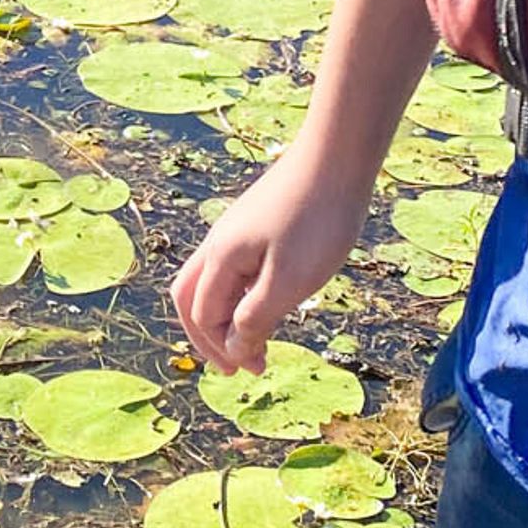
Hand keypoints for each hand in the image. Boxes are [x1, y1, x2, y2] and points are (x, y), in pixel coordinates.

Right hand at [170, 143, 372, 373]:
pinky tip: (270, 297)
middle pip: (191, 297)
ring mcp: (235, 229)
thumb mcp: (288, 282)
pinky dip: (241, 292)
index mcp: (220, 260)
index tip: (254, 370)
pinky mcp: (255, 221)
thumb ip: (255, 319)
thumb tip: (233, 349)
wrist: (336, 157)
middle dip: (209, 335)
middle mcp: (218, 243)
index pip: (204, 316)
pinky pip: (234, 265)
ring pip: (212, 280)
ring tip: (254, 337)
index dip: (223, 348)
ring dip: (226, 314)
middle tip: (236, 365)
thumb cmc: (317, 221)